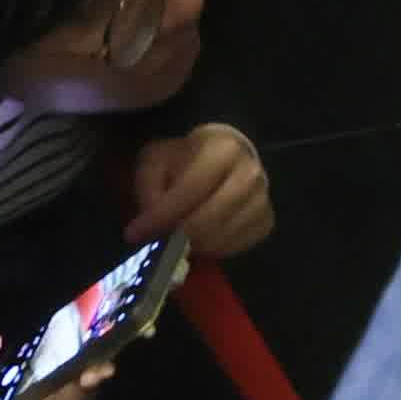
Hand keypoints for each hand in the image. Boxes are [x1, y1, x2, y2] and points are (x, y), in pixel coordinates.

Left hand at [126, 122, 272, 261]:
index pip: (191, 188)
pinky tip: (198, 242)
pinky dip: (214, 250)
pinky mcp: (266, 221)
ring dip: (195, 245)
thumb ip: (149, 187)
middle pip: (212, 217)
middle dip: (180, 235)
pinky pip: (238, 247)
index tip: (134, 233)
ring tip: (175, 242)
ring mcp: (262, 199)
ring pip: (225, 236)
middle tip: (158, 244)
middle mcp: (250, 173)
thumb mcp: (157, 161)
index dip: (162, 214)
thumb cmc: (185, 159)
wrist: (224, 158)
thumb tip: (152, 221)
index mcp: (223, 149)